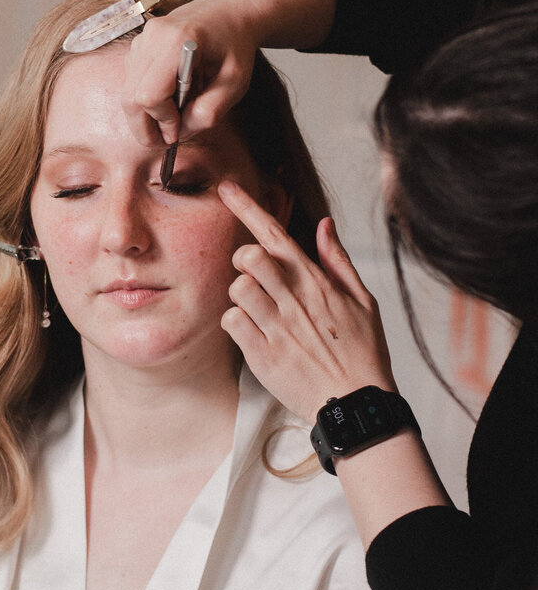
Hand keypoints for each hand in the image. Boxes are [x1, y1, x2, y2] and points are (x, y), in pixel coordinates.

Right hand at [121, 0, 335, 146]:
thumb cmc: (235, 46)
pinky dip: (146, 100)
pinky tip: (169, 98)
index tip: (178, 134)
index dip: (162, 122)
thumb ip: (209, 112)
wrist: (229, 12)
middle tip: (165, 140)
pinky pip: (132, 83)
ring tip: (174, 115)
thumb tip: (180, 134)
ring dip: (146, 114)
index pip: (150, 95)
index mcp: (178, 41)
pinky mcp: (139, 45)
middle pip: (130, 98)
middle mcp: (153, 36)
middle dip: (145, 127)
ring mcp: (143, 39)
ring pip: (128, 93)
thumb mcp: (234, 84)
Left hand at [219, 180, 395, 423]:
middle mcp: (295, 299)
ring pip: (237, 289)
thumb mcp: (363, 301)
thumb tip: (324, 224)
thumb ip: (338, 260)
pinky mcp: (262, 354)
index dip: (247, 207)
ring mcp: (278, 326)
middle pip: (249, 256)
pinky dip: (235, 325)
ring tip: (259, 312)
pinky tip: (252, 333)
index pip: (276, 234)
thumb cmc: (362, 352)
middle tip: (252, 276)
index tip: (226, 188)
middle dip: (242, 259)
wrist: (356, 401)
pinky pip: (231, 323)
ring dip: (241, 297)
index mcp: (317, 282)